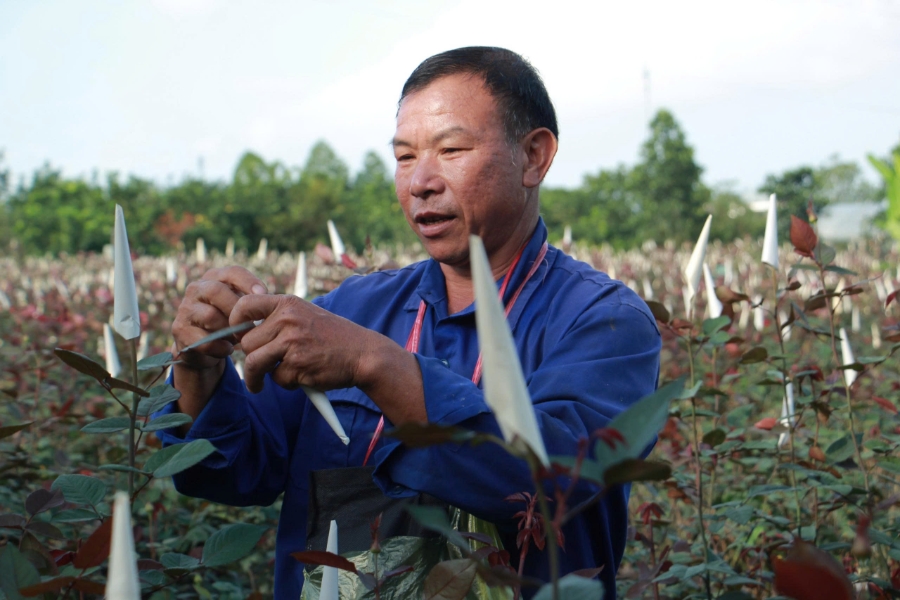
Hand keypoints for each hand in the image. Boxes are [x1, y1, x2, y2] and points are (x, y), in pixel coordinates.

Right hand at [172, 266, 267, 371]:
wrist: (203, 349)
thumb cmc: (227, 323)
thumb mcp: (239, 308)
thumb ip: (250, 300)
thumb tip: (266, 298)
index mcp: (213, 279)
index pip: (232, 272)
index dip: (249, 281)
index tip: (265, 294)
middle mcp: (195, 289)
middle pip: (216, 291)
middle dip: (237, 309)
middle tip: (251, 324)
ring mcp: (185, 310)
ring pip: (210, 316)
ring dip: (229, 330)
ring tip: (239, 339)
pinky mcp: (180, 331)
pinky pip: (204, 340)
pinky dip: (220, 347)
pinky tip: (227, 349)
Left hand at [229, 294, 375, 393]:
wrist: (363, 353)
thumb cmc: (334, 337)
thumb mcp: (306, 315)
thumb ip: (279, 319)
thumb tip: (244, 332)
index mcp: (288, 304)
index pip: (245, 305)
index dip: (234, 321)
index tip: (237, 335)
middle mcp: (287, 320)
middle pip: (247, 342)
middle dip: (250, 358)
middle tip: (257, 367)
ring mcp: (292, 342)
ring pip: (255, 363)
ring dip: (255, 378)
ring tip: (258, 385)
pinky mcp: (298, 365)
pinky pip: (277, 378)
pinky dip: (285, 383)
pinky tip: (301, 377)